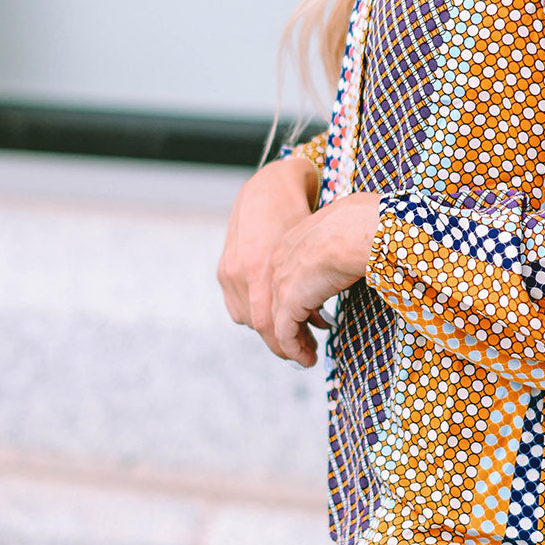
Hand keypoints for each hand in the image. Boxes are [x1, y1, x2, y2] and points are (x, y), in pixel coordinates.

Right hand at [217, 155, 319, 355]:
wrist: (267, 187)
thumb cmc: (298, 215)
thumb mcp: (309, 250)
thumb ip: (310, 286)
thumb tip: (319, 323)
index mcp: (262, 268)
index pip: (269, 325)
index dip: (288, 347)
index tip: (309, 357)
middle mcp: (240, 272)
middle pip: (258, 325)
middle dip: (282, 342)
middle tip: (307, 351)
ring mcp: (229, 271)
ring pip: (247, 318)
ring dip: (270, 327)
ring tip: (296, 329)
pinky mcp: (225, 269)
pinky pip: (237, 305)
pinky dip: (256, 313)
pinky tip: (276, 310)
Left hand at [270, 193, 380, 366]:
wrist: (358, 231)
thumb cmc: (365, 223)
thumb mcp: (349, 226)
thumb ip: (345, 239)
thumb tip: (363, 243)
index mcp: (294, 239)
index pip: (289, 274)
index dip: (302, 297)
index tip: (317, 314)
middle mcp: (281, 260)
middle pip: (279, 298)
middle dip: (293, 321)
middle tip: (308, 339)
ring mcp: (282, 281)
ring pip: (279, 319)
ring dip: (293, 341)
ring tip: (308, 356)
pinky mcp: (289, 302)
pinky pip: (285, 334)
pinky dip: (295, 350)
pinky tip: (308, 360)